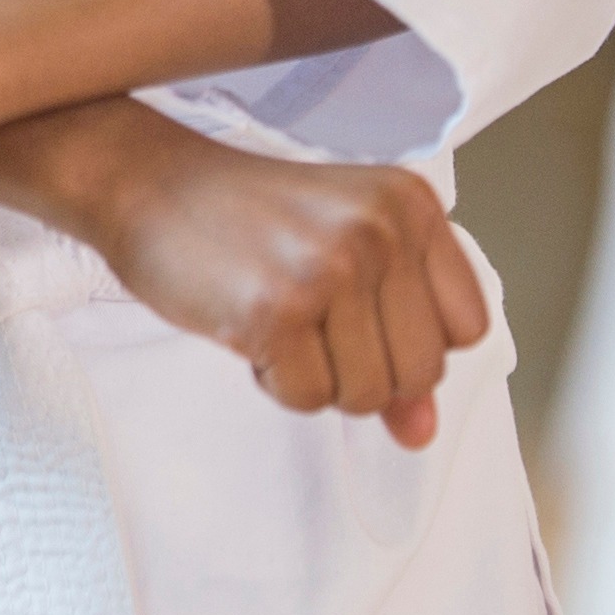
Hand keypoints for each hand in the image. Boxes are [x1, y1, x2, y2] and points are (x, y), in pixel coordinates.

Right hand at [63, 114, 486, 449]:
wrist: (147, 183)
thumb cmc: (245, 219)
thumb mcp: (341, 258)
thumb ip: (394, 339)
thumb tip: (421, 432)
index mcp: (412, 205)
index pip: (467, 329)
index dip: (410, 342)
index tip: (359, 316)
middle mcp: (381, 230)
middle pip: (421, 372)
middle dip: (363, 371)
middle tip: (308, 321)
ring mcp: (330, 268)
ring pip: (366, 394)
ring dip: (315, 377)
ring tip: (276, 318)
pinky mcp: (275, 309)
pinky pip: (307, 397)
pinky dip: (274, 381)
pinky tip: (248, 326)